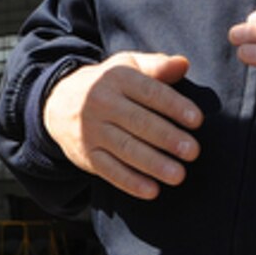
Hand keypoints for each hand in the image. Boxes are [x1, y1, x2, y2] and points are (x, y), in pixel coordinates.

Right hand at [43, 52, 201, 200]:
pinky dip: (130, 182)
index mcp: (116, 78)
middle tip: (193, 151)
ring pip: (125, 149)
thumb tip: (183, 64)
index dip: (174, 106)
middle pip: (138, 122)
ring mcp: (91, 130)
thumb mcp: (127, 66)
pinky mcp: (86, 155)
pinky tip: (152, 191)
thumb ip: (157, 66)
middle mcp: (101, 103)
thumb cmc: (107, 84)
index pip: (149, 92)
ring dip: (153, 164)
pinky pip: (109, 170)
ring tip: (179, 175)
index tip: (197, 120)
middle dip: (167, 137)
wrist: (58, 103)